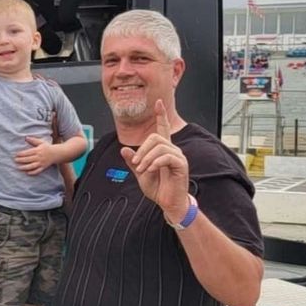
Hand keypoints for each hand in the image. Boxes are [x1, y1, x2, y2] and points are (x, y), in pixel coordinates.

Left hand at [15, 136, 56, 174]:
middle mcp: (39, 157)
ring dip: (25, 167)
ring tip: (19, 168)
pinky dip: (33, 172)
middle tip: (15, 160)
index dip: (22, 154)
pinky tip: (27, 173)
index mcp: (38, 150)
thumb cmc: (47, 147)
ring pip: (32, 166)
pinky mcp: (43, 167)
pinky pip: (38, 171)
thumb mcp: (41, 142)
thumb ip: (33, 140)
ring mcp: (41, 163)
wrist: (57, 153)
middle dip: (21, 160)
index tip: (16, 154)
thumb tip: (26, 137)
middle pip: (29, 159)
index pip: (28, 152)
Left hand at [120, 100, 190, 220]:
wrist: (168, 203)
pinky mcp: (181, 164)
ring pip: (159, 147)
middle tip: (136, 164)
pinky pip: (166, 157)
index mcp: (162, 150)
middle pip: (155, 137)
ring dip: (146, 158)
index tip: (158, 102)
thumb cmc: (157, 188)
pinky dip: (155, 163)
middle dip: (142, 150)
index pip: (163, 128)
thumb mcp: (140, 174)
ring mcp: (178, 156)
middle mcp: (172, 149)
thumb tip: (124, 149)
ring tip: (142, 170)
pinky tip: (149, 170)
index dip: (160, 115)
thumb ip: (133, 162)